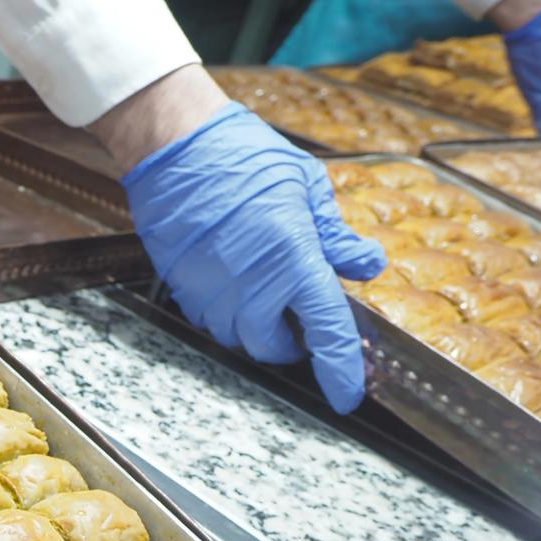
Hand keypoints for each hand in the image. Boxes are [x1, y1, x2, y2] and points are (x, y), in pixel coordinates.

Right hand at [118, 101, 387, 412]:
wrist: (176, 146)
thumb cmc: (243, 156)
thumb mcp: (306, 187)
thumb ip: (335, 236)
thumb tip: (364, 266)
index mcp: (293, 257)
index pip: (326, 331)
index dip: (340, 369)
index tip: (348, 395)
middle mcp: (251, 284)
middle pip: (273, 347)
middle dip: (291, 345)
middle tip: (300, 321)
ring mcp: (211, 289)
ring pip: (237, 338)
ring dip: (256, 330)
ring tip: (265, 298)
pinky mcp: (183, 285)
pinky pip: (209, 318)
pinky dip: (227, 314)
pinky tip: (234, 284)